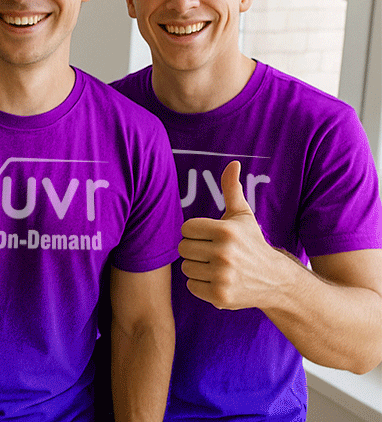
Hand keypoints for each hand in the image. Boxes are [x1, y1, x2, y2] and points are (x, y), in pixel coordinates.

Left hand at [178, 161, 289, 309]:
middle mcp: (224, 253)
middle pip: (183, 248)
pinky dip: (201, 285)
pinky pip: (191, 286)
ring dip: (198, 267)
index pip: (186, 228)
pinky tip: (219, 281)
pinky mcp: (220, 297)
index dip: (197, 232)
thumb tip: (232, 163)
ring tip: (217, 266)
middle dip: (195, 249)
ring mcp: (222, 277)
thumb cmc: (253, 244)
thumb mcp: (243, 216)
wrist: (277, 281)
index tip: (212, 237)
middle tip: (213, 253)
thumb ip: (232, 190)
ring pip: (185, 267)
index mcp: (226, 230)